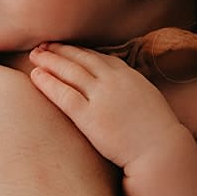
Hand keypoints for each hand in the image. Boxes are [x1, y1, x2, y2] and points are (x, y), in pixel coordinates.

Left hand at [28, 42, 183, 168]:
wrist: (161, 151)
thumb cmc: (157, 133)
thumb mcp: (148, 100)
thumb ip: (131, 91)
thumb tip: (123, 93)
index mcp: (129, 76)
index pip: (99, 57)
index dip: (79, 51)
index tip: (65, 47)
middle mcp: (114, 80)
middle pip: (81, 59)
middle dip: (60, 50)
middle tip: (42, 44)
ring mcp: (101, 97)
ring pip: (70, 71)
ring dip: (50, 60)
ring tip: (34, 54)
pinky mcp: (90, 116)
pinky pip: (64, 94)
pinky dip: (48, 82)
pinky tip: (36, 76)